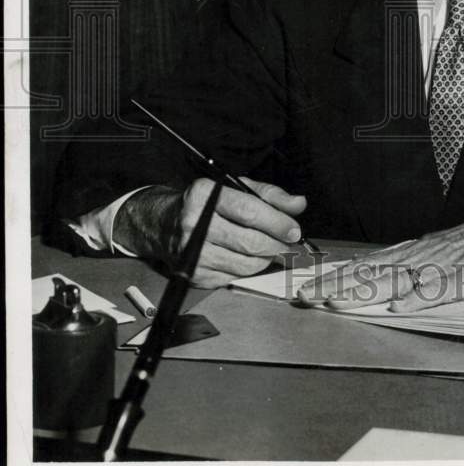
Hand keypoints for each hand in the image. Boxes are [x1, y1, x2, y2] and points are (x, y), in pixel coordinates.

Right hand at [114, 178, 307, 287]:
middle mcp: (195, 224)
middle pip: (249, 241)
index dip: (276, 222)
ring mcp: (192, 253)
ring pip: (244, 264)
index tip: (294, 229)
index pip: (249, 211)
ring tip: (272, 249)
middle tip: (289, 242)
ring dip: (266, 259)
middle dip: (276, 244)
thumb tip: (298, 204)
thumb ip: (269, 195)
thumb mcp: (235, 188)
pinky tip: (251, 258)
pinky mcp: (194, 275)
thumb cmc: (205, 203)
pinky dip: (249, 270)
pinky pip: (234, 277)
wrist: (163, 225)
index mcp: (204, 195)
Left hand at [297, 199, 463, 312]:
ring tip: (336, 299)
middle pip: (372, 273)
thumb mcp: (440, 258)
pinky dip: (420, 295)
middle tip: (306, 296)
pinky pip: (441, 287)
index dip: (337, 278)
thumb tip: (386, 293)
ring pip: (397, 278)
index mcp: (413, 255)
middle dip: (337, 284)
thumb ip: (414, 277)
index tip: (310, 288)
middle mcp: (420, 257)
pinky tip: (402, 304)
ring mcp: (442, 266)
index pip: (367, 267)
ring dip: (365, 289)